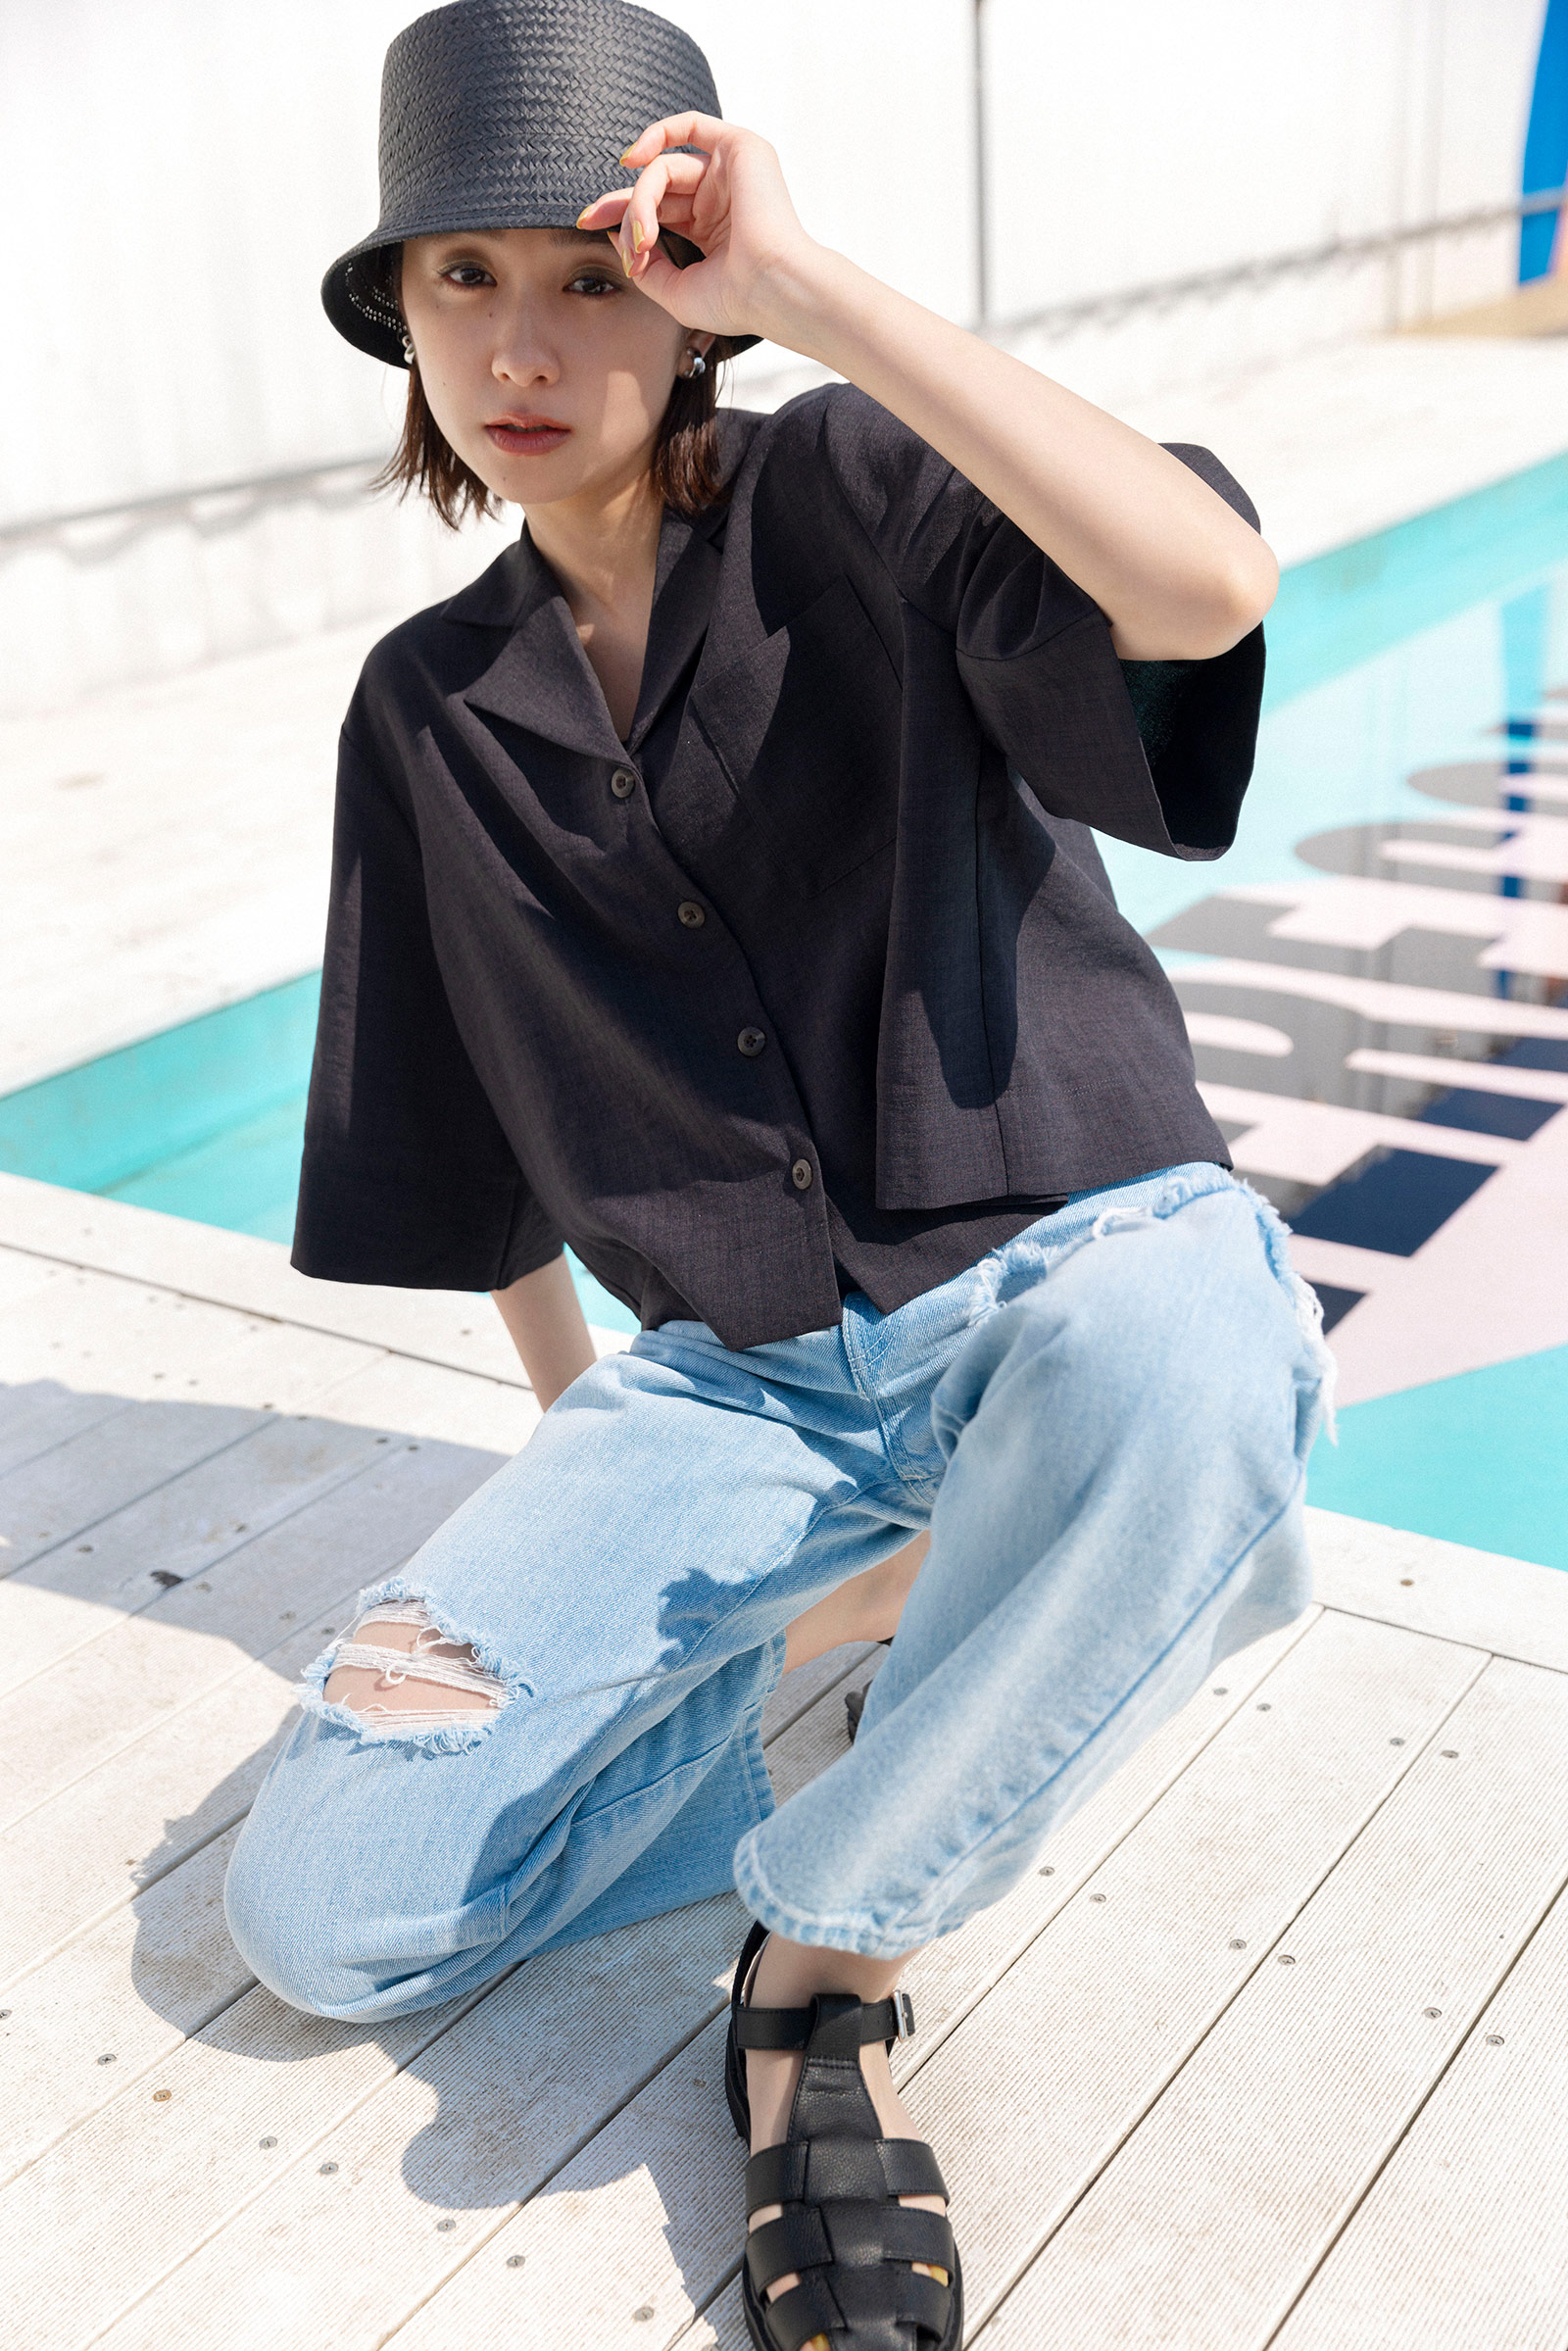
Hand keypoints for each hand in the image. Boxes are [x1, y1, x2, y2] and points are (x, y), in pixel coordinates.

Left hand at [576, 114, 821, 344]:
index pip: (659, 211)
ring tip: (643, 236)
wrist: (774, 290)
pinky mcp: (739, 149)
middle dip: (620, 204)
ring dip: (641, 200)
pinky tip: (632, 159)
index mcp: (712, 230)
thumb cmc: (736, 300)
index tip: (590, 226)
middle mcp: (720, 198)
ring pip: (664, 169)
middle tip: (591, 219)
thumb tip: (616, 235)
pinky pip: (689, 125)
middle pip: (656, 188)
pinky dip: (656, 133)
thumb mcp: (675, 291)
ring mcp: (730, 172)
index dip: (623, 217)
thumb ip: (645, 265)